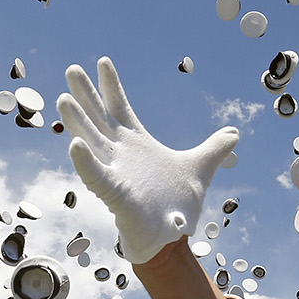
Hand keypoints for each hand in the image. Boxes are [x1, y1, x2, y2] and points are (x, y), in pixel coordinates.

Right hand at [59, 57, 241, 263]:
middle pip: (98, 118)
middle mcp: (121, 154)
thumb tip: (234, 133)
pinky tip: (74, 145)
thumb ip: (214, 149)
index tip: (103, 61)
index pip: (120, 108)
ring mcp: (115, 172)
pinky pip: (96, 176)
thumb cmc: (176, 206)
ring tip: (64, 99)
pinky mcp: (115, 194)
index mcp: (137, 144)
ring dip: (77, 121)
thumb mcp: (200, 169)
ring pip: (90, 142)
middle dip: (85, 95)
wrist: (170, 237)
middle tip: (72, 69)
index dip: (111, 86)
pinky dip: (85, 162)